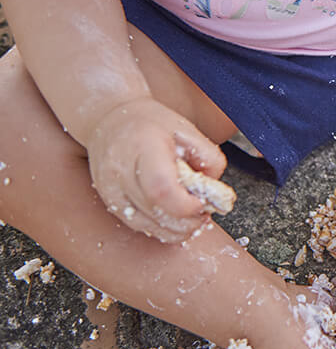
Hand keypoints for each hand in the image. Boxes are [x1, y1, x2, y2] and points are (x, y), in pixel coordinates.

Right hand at [84, 97, 227, 243]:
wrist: (110, 120)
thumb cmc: (152, 123)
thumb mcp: (188, 130)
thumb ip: (208, 159)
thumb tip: (215, 193)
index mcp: (143, 147)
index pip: (161, 188)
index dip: (186, 204)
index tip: (203, 203)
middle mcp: (120, 170)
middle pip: (155, 211)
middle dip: (187, 220)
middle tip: (203, 212)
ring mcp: (109, 189)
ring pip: (145, 225)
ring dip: (175, 228)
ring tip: (191, 214)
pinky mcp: (108, 202)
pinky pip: (137, 225)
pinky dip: (160, 227)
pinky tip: (173, 217)